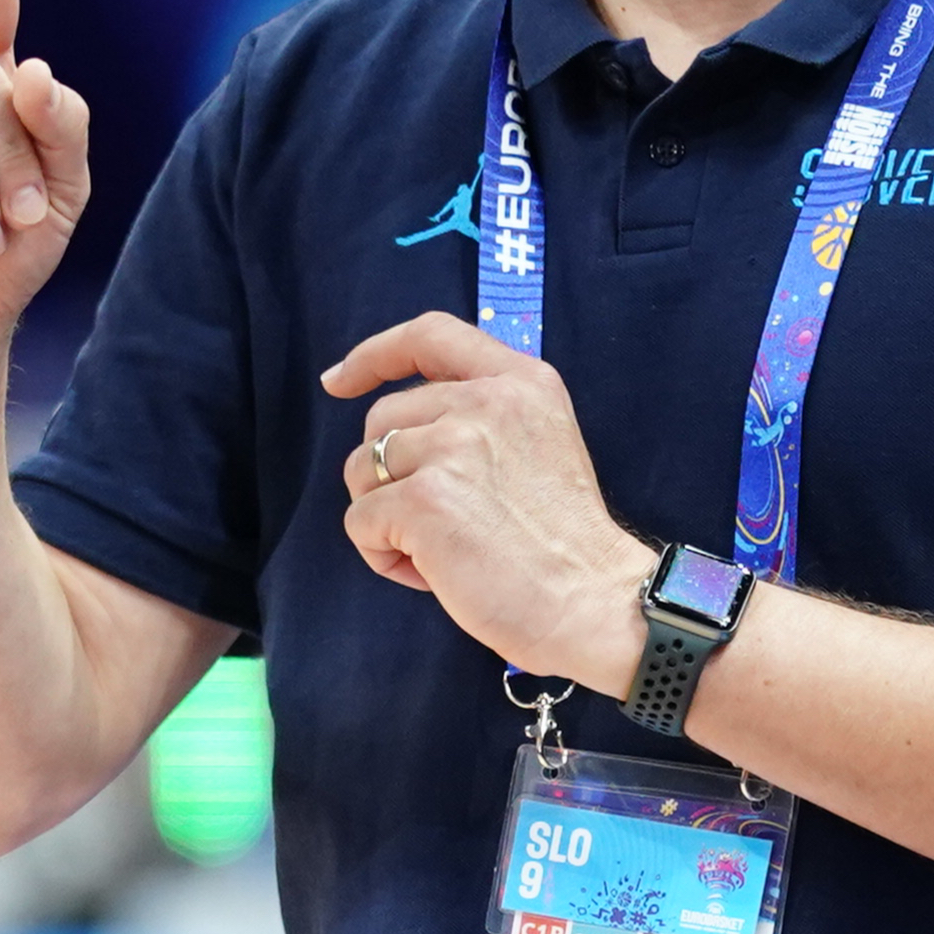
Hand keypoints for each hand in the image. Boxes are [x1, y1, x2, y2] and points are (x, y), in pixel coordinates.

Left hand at [326, 313, 655, 691]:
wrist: (593, 599)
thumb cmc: (564, 541)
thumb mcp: (542, 441)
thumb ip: (485, 416)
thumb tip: (401, 427)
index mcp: (521, 380)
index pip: (430, 334)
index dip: (375, 354)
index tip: (340, 379)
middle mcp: (487, 400)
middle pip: (382, 419)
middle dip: (388, 474)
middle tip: (440, 523)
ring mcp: (452, 445)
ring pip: (363, 470)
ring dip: (386, 518)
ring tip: (439, 551)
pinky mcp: (424, 498)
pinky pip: (360, 521)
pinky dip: (383, 555)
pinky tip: (432, 574)